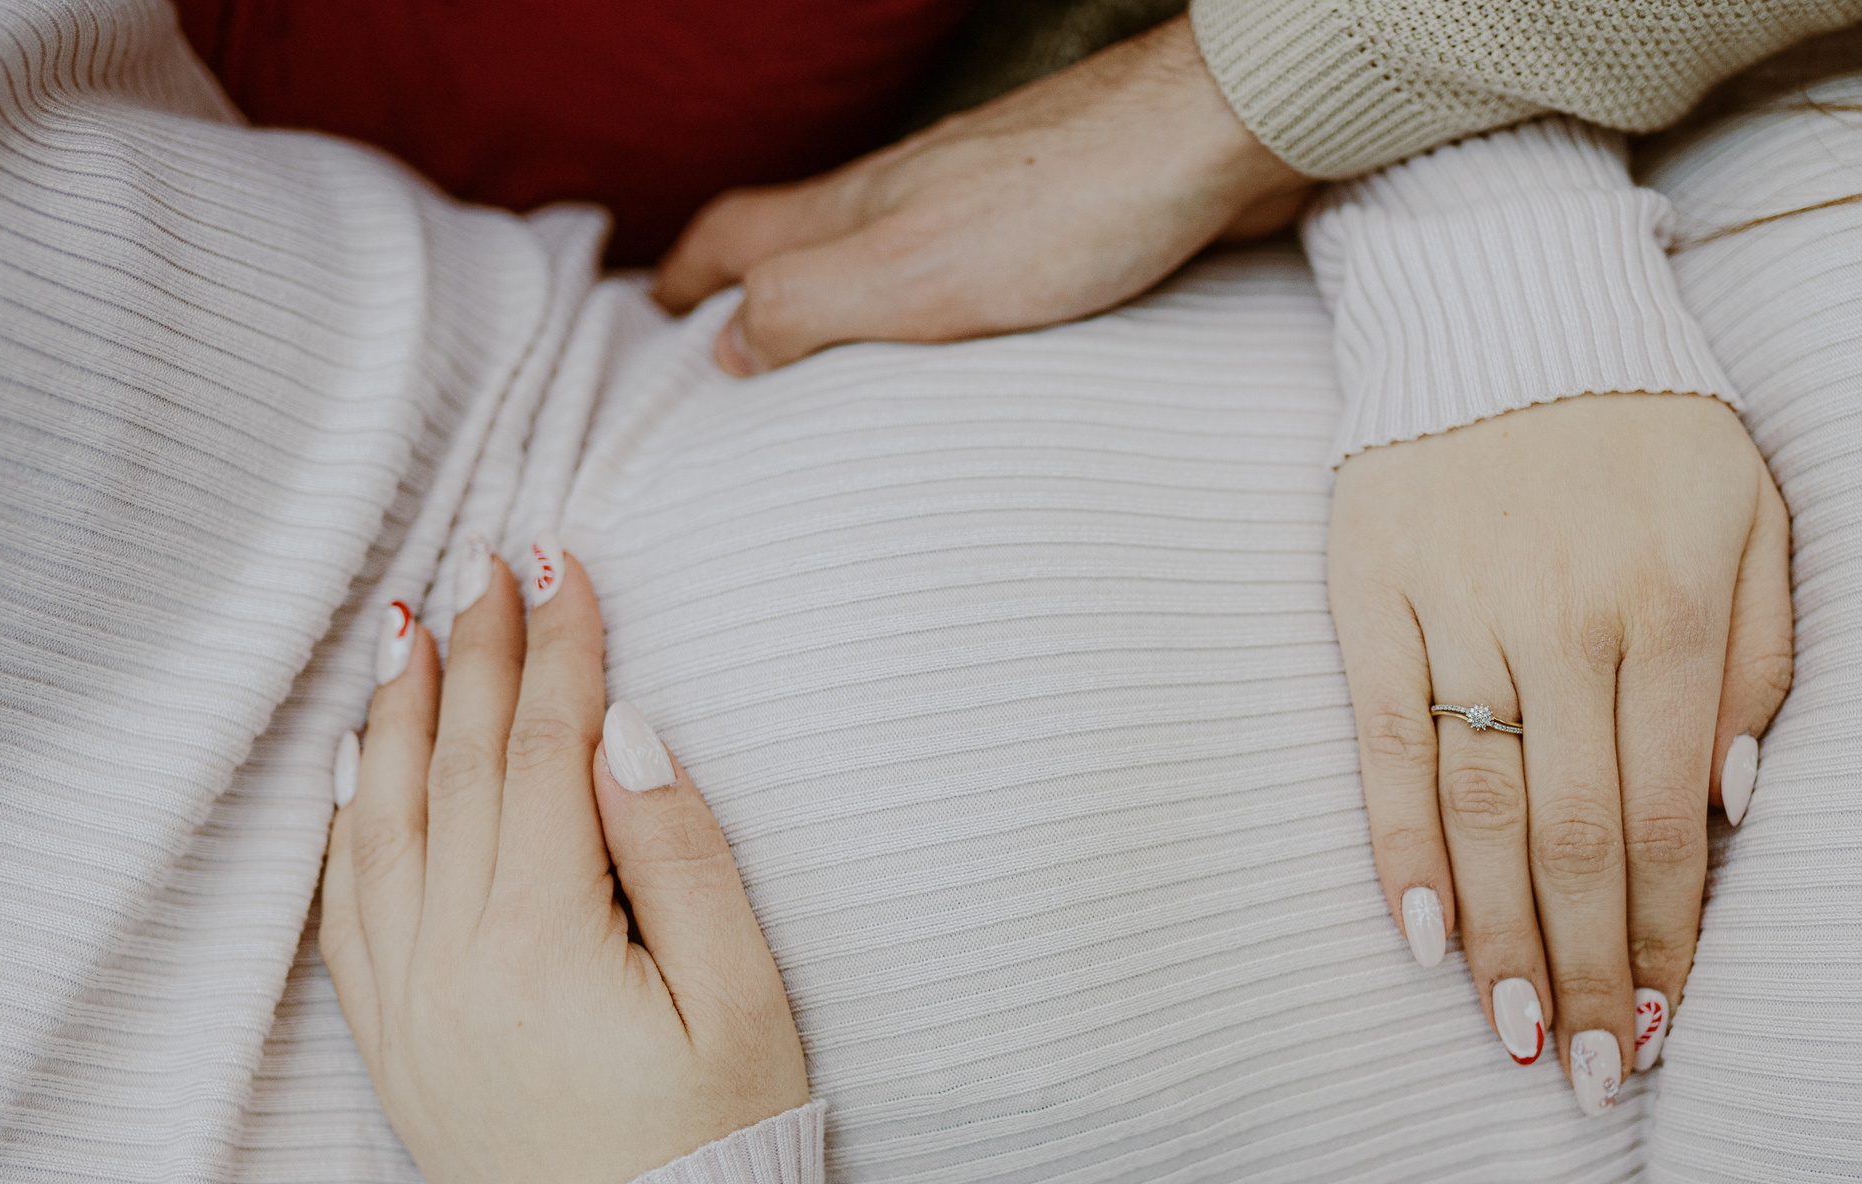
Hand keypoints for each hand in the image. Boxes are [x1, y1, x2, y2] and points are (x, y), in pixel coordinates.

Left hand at [318, 539, 806, 1183]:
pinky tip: (360, 766)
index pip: (546, 753)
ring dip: (399, 715)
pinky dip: (348, 821)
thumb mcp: (744, 1006)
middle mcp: (451, 963)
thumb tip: (628, 732)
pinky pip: (346, 910)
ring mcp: (408, 1010)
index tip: (564, 557)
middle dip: (478, 652)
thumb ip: (684, 859)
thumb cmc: (721, 1156)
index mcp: (544, 942)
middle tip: (485, 555)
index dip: (560, 647)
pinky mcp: (395, 1051)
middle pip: (460, 768)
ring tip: (410, 626)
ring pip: (382, 824)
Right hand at [652, 15, 1313, 375]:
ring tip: (825, 364)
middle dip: (747, 290)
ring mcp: (985, 202)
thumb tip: (723, 350)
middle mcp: (911, 196)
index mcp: (859, 208)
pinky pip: (966, 272)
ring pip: (882, 251)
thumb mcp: (909, 275)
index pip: (736, 239)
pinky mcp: (1059, 221)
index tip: (644, 327)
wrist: (1217, 141)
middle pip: (799, 238)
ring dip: (840, 298)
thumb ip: (807, 306)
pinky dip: (930, 310)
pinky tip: (961, 351)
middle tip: (718, 348)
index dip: (682, 284)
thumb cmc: (1070, 204)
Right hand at [1329, 394, 1791, 1099]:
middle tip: (1591, 1077)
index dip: (1668, 934)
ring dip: (1500, 937)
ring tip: (1515, 1038)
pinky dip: (1397, 845)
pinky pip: (1383, 740)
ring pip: (1481, 806)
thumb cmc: (1649, 420)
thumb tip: (1731, 805)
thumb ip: (1762, 655)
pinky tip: (1418, 936)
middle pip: (1578, 835)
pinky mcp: (1372, 592)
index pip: (1672, 813)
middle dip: (1590, 971)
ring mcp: (1461, 606)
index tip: (1662, 1028)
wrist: (1506, 292)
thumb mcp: (1754, 513)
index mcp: (1675, 603)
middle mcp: (1569, 616)